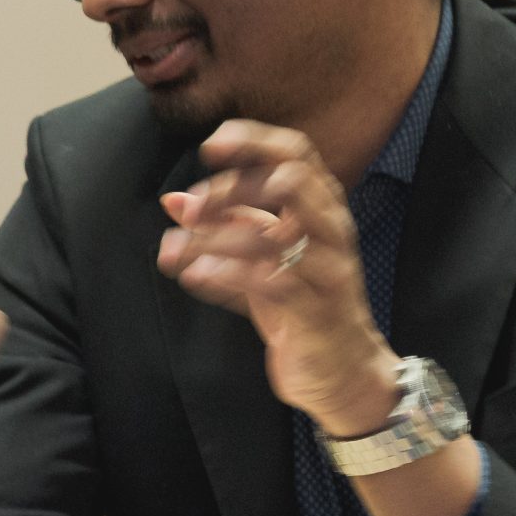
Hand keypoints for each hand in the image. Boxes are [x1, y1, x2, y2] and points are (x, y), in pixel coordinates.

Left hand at [155, 121, 396, 435]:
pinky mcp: (319, 311)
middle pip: (290, 182)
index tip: (210, 146)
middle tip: (192, 211)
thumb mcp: (258, 260)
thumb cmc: (300, 308)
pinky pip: (272, 282)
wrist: (343, 375)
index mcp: (322, 209)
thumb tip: (172, 200)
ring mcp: (330, 270)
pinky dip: (227, 274)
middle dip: (232, 189)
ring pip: (274, 235)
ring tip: (173, 251)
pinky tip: (195, 274)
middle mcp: (333, 231)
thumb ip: (222, 228)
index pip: (297, 153)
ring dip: (215, 238)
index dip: (254, 140)